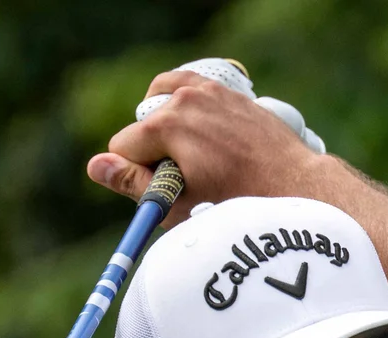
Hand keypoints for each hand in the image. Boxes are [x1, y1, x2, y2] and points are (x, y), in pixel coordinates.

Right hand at [86, 69, 329, 223]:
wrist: (293, 184)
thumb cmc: (237, 201)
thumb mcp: (180, 202)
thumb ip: (133, 182)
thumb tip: (95, 166)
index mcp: (166, 126)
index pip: (122, 149)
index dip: (138, 175)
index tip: (167, 189)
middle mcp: (182, 100)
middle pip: (143, 129)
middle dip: (154, 154)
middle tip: (188, 178)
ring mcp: (206, 90)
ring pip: (159, 103)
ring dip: (164, 127)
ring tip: (189, 156)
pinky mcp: (225, 90)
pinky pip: (186, 85)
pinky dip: (180, 101)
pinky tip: (189, 122)